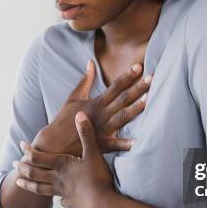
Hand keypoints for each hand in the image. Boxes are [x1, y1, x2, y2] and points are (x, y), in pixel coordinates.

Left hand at [13, 112, 114, 207]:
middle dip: (23, 168)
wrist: (102, 204)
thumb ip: (86, 134)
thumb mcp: (93, 152)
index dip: (28, 150)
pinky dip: (59, 199)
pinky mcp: (73, 203)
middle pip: (35, 174)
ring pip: (40, 189)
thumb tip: (80, 114)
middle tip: (14, 164)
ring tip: (19, 183)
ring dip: (28, 185)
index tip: (21, 144)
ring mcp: (63, 193)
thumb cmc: (97, 177)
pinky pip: (62, 201)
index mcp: (61, 165)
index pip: (38, 157)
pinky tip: (60, 200)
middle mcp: (58, 179)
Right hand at [33, 59, 151, 156]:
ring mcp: (102, 129)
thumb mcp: (73, 97)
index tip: (139, 66)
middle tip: (152, 78)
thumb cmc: (64, 119)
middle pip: (123, 99)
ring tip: (149, 100)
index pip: (115, 86)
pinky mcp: (101, 145)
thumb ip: (85, 80)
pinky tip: (138, 142)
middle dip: (138, 88)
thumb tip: (91, 62)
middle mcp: (101, 114)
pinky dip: (126, 144)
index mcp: (96, 103)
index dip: (127, 76)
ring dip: (136, 109)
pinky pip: (115, 145)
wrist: (53, 143)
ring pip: (122, 117)